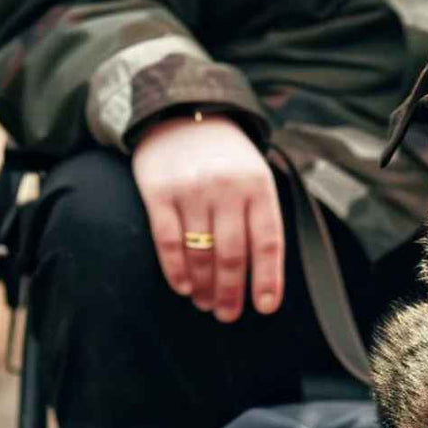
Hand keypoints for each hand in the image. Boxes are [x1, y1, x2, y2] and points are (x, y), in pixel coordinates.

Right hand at [132, 112, 283, 322]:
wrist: (181, 113)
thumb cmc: (225, 157)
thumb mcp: (255, 175)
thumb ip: (260, 215)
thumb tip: (263, 273)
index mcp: (257, 185)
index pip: (267, 241)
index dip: (267, 278)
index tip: (264, 307)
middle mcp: (226, 188)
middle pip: (232, 254)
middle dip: (231, 292)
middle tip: (228, 314)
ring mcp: (191, 190)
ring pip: (200, 252)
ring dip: (204, 286)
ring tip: (206, 303)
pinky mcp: (159, 192)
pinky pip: (169, 241)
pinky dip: (176, 270)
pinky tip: (184, 287)